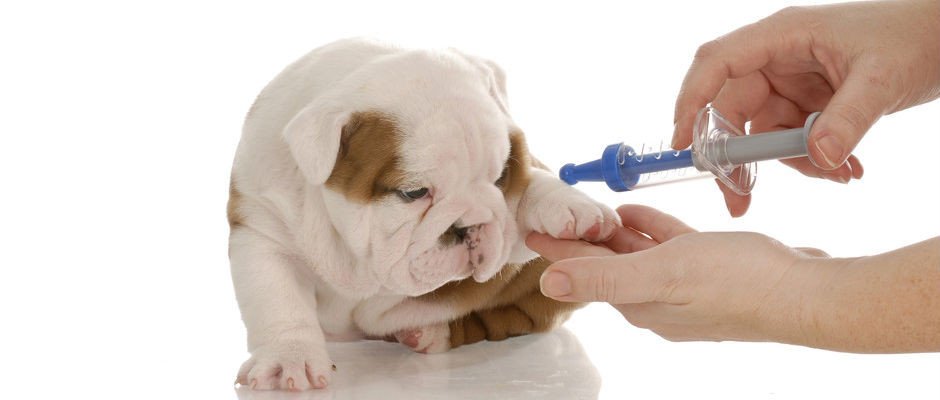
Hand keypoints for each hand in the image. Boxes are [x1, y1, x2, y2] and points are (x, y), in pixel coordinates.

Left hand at [526, 204, 841, 344]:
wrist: (807, 294)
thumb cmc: (738, 284)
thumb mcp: (662, 273)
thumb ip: (604, 276)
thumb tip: (547, 284)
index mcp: (638, 302)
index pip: (583, 270)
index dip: (557, 247)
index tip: (531, 227)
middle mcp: (657, 299)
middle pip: (605, 263)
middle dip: (580, 240)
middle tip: (555, 213)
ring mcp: (685, 287)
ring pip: (636, 254)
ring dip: (613, 234)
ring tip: (591, 212)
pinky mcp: (711, 271)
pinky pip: (668, 246)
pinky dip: (650, 229)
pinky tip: (638, 214)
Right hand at [672, 0, 939, 215]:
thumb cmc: (915, 35)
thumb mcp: (882, 77)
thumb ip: (848, 118)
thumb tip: (818, 158)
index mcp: (782, 36)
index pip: (716, 64)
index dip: (691, 101)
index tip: (683, 145)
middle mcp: (777, 58)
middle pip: (731, 110)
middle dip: (737, 158)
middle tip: (738, 198)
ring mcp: (790, 82)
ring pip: (763, 134)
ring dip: (790, 165)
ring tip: (836, 176)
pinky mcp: (807, 102)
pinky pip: (792, 141)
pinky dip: (812, 161)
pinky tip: (846, 171)